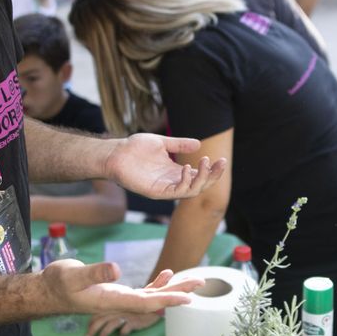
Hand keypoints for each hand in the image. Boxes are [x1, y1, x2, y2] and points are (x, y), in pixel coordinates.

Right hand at [40, 261, 197, 318]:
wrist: (48, 291)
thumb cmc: (57, 284)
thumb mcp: (73, 275)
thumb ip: (95, 273)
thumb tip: (116, 270)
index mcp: (113, 301)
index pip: (146, 303)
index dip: (167, 300)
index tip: (188, 298)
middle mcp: (120, 303)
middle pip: (155, 300)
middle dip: (179, 292)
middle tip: (202, 282)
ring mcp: (119, 299)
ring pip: (152, 296)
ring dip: (172, 288)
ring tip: (193, 280)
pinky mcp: (116, 293)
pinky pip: (143, 292)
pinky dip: (157, 284)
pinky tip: (166, 274)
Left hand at [86, 310, 161, 335]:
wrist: (153, 306)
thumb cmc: (137, 309)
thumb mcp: (125, 308)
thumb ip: (115, 312)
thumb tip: (107, 322)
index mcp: (114, 306)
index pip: (99, 313)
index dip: (91, 322)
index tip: (87, 329)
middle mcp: (118, 310)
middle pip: (102, 319)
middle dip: (93, 329)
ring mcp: (126, 316)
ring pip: (111, 324)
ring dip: (104, 333)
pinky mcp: (134, 321)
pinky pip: (126, 328)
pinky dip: (122, 333)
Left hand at [105, 134, 226, 200]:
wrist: (115, 153)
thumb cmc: (134, 148)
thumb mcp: (162, 143)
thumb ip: (179, 144)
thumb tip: (198, 144)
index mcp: (175, 172)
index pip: (199, 175)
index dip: (212, 170)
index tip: (221, 160)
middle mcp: (172, 181)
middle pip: (200, 185)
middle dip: (212, 176)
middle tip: (220, 162)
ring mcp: (165, 188)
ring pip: (191, 190)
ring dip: (201, 178)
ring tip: (204, 162)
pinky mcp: (156, 192)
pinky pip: (176, 192)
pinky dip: (184, 181)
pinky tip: (186, 168)